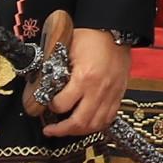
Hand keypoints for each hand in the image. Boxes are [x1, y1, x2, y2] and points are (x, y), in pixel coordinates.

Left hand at [37, 11, 128, 140]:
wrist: (117, 30)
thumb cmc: (91, 37)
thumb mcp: (67, 48)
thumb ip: (55, 67)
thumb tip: (42, 82)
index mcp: (84, 77)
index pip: (62, 104)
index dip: (50, 107)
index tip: (45, 103)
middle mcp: (99, 90)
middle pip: (80, 122)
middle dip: (61, 130)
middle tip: (50, 130)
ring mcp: (111, 95)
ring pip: (95, 125)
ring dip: (78, 131)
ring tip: (67, 130)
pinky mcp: (119, 96)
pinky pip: (108, 119)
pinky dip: (96, 125)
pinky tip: (86, 124)